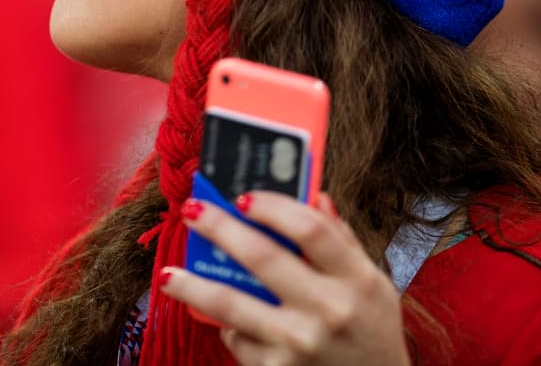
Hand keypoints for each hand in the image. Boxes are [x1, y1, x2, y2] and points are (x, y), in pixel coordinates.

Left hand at [160, 192, 409, 365]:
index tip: (243, 196)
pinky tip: (227, 321)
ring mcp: (299, 343)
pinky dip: (229, 327)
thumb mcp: (374, 284)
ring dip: (191, 286)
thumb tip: (315, 196)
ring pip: (231, 304)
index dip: (272, 206)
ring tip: (166, 275)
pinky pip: (238, 339)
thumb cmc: (372, 331)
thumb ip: (342, 240)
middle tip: (192, 211)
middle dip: (219, 229)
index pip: (309, 229)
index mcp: (356, 279)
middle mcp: (328, 310)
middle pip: (262, 257)